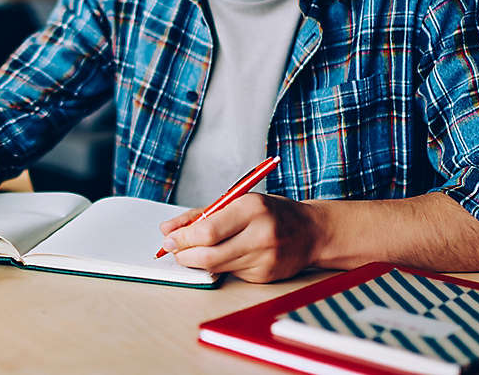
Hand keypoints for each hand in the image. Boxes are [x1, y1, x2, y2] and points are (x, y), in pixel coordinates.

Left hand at [159, 193, 319, 282]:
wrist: (311, 232)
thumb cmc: (269, 212)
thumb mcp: (237, 201)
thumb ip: (200, 214)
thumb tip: (167, 229)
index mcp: (252, 208)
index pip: (208, 231)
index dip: (183, 238)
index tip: (169, 239)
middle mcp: (261, 234)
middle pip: (209, 254)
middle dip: (184, 254)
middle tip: (174, 250)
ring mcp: (265, 258)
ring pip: (217, 267)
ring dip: (198, 261)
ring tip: (194, 251)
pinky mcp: (265, 276)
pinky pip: (231, 273)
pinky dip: (221, 265)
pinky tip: (227, 254)